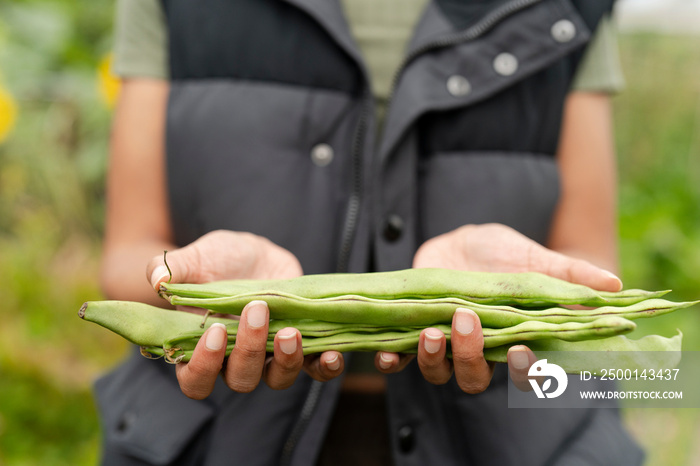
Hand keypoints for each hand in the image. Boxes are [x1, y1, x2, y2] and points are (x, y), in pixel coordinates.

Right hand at [145, 230, 343, 398]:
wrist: (255, 253)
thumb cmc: (218, 260)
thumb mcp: (196, 257)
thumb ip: (173, 268)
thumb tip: (157, 278)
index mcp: (202, 348)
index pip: (194, 380)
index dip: (202, 366)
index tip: (214, 332)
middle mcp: (236, 360)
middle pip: (240, 379)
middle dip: (248, 350)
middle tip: (256, 312)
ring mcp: (271, 356)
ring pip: (277, 379)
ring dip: (286, 361)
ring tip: (289, 331)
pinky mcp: (301, 346)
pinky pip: (315, 369)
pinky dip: (324, 368)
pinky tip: (332, 354)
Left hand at [376, 223, 622, 392]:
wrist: (461, 241)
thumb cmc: (503, 254)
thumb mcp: (534, 258)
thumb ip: (569, 273)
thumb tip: (615, 284)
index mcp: (513, 339)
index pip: (524, 373)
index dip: (523, 371)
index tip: (519, 351)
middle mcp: (479, 350)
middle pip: (476, 378)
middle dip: (471, 357)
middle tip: (469, 321)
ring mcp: (445, 344)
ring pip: (439, 372)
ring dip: (433, 359)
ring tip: (430, 332)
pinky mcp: (413, 333)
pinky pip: (400, 359)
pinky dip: (393, 360)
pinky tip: (387, 354)